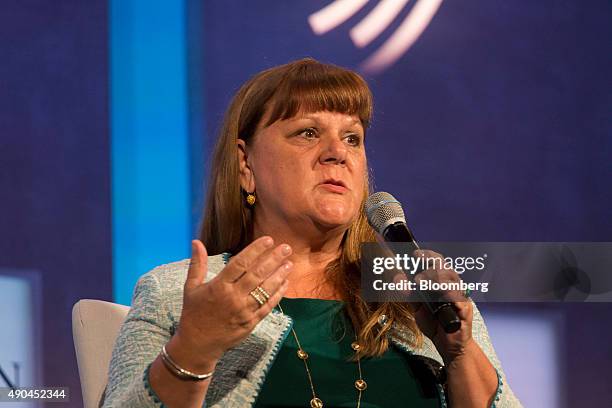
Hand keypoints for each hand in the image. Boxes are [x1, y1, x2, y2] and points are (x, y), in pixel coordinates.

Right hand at [172, 236, 292, 369]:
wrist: (197, 344)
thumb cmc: (193, 313)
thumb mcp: (191, 287)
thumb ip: (197, 264)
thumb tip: (196, 241)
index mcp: (218, 286)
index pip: (240, 263)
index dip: (256, 250)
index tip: (268, 240)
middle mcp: (233, 297)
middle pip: (257, 274)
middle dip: (273, 259)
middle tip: (286, 247)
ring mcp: (244, 311)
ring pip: (265, 290)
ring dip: (279, 275)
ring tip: (289, 263)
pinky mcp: (251, 322)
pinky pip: (268, 306)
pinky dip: (278, 294)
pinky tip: (285, 283)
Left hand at [410, 249, 473, 364]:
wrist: (448, 345)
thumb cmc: (435, 324)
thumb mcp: (417, 307)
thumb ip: (410, 294)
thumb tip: (398, 280)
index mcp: (443, 282)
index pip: (438, 262)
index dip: (428, 256)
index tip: (415, 254)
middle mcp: (453, 286)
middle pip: (444, 267)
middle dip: (429, 266)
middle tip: (417, 272)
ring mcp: (460, 296)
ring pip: (451, 278)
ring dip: (434, 278)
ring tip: (420, 282)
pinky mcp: (465, 309)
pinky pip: (458, 297)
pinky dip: (448, 293)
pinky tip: (440, 293)